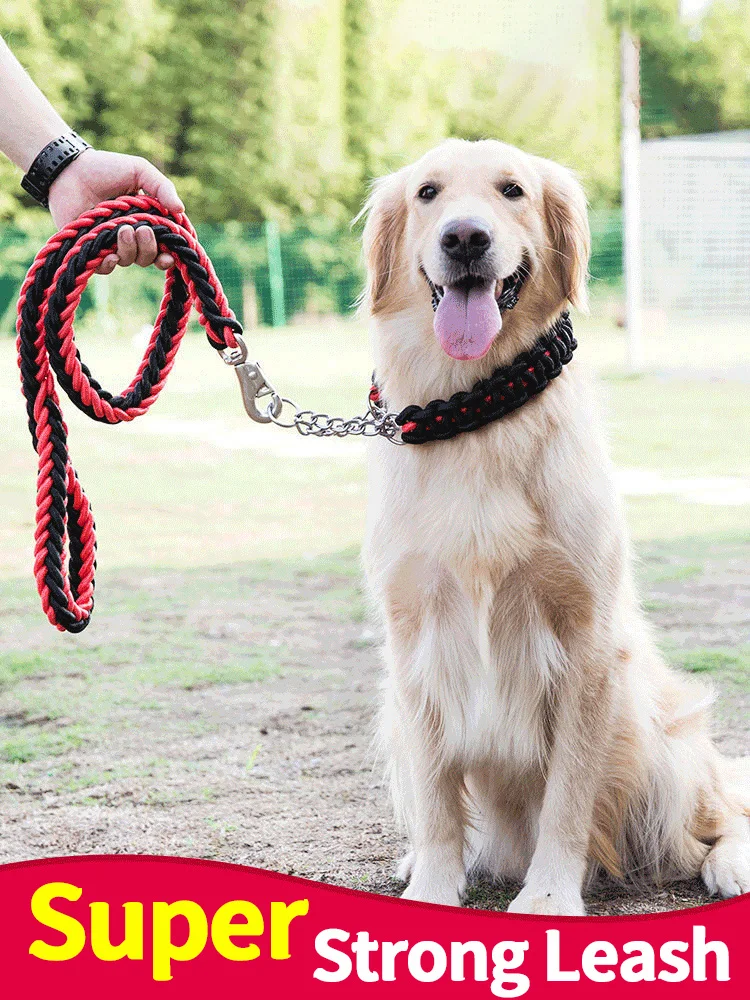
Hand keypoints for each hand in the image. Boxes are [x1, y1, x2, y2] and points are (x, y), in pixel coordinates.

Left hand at [47, 148, 184, 273]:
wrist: (69, 170)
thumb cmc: (105, 168)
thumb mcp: (139, 170)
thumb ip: (162, 187)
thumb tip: (180, 210)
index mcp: (145, 221)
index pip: (163, 246)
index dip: (169, 254)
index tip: (170, 254)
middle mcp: (130, 236)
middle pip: (148, 257)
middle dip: (148, 248)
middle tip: (140, 229)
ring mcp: (110, 244)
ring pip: (128, 261)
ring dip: (129, 249)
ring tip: (121, 228)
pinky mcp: (90, 250)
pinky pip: (105, 268)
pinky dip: (109, 264)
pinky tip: (109, 255)